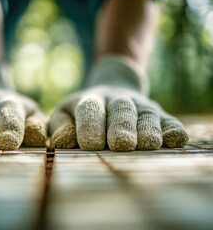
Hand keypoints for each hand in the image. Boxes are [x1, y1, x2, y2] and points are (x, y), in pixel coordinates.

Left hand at [49, 56, 187, 150]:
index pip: (89, 109)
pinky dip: (173, 129)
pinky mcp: (159, 113)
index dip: (90, 125)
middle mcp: (116, 100)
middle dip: (122, 126)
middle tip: (122, 144)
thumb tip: (61, 142)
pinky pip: (168, 119)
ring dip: (148, 128)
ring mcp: (140, 106)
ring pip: (145, 113)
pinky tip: (175, 140)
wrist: (111, 92)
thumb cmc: (82, 113)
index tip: (91, 144)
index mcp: (90, 100)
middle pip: (120, 109)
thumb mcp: (64, 114)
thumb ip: (60, 126)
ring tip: (149, 144)